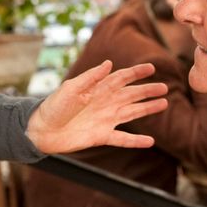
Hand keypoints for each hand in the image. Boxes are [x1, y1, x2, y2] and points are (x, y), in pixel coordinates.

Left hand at [26, 61, 167, 153]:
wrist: (42, 130)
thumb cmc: (53, 106)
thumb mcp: (71, 89)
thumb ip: (90, 78)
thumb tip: (109, 63)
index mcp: (98, 88)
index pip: (121, 78)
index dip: (136, 73)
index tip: (151, 68)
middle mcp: (105, 103)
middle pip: (131, 94)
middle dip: (148, 90)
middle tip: (165, 88)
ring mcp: (105, 119)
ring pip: (132, 113)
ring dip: (147, 109)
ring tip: (164, 104)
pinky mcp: (102, 136)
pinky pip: (123, 139)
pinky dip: (136, 141)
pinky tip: (150, 142)